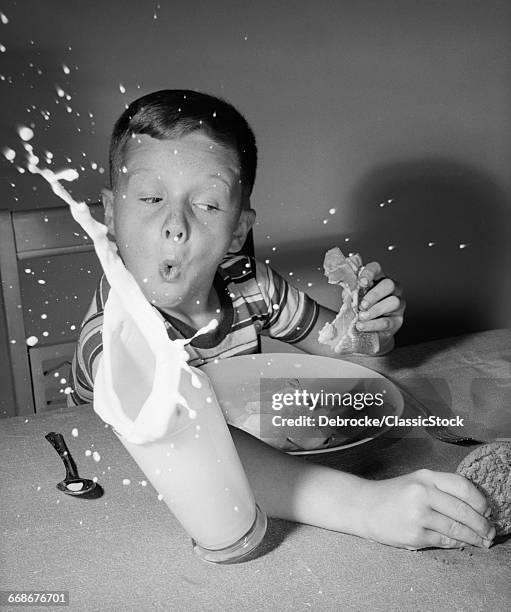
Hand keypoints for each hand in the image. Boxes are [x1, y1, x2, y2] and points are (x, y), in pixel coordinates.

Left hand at [353, 261, 404, 348]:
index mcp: (378, 279)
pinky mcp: (397, 320)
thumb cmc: (360, 309)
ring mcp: (398, 304)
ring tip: (361, 317)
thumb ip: (351, 290)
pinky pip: (388, 321)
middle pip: (389, 284)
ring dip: (375, 310)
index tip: (361, 282)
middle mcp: (392, 289)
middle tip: (362, 305)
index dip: (369, 273)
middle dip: (374, 295)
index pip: (376, 269)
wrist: (365, 330)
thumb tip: (346, 283)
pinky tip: (363, 326)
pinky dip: (373, 324)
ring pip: (393, 302)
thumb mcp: (353, 297)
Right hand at [360, 469, 495, 549]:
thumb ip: (441, 490)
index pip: (462, 486)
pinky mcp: (414, 535)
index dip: (479, 500)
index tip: (487, 510)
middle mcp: (422, 493)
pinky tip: (461, 544)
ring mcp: (418, 515)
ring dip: (473, 538)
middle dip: (481, 524)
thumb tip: (475, 509)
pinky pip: (444, 542)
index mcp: (425, 477)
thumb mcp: (416, 482)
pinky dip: (456, 544)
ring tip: (482, 542)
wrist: (363, 507)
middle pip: (463, 510)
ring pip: (456, 529)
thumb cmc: (392, 494)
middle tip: (490, 532)